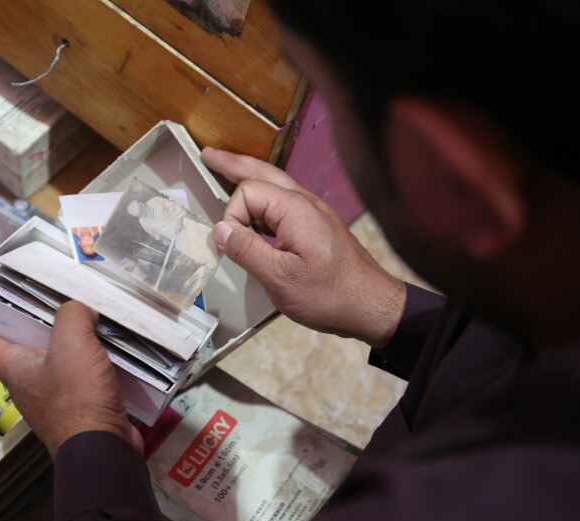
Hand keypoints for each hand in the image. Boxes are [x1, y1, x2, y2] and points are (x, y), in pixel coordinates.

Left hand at [0, 301, 141, 457]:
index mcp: (14, 368)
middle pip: (19, 349)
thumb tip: (80, 311)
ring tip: (85, 321)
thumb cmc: (77, 397)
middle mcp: (26, 385)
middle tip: (50, 301)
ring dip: (65, 343)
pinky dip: (88, 363)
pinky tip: (105, 351)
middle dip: (32, 324)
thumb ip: (72, 316)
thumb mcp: (72, 343)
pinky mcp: (77, 409)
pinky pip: (77, 378)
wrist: (102, 448)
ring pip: (52, 363)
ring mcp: (51, 400)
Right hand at [202, 147, 404, 347]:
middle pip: (262, 172)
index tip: (230, 246)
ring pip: (274, 184)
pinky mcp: (317, 226)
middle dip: (234, 164)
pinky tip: (253, 208)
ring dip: (248, 177)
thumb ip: (246, 250)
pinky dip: (262, 198)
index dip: (231, 217)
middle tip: (209, 156)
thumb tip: (219, 229)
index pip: (247, 193)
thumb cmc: (329, 295)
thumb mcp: (279, 278)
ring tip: (224, 171)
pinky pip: (284, 202)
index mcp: (295, 209)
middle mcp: (305, 202)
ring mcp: (313, 212)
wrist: (371, 306)